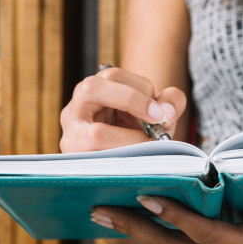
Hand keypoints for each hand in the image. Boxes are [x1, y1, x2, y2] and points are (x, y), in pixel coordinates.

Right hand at [59, 67, 186, 152]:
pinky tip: (138, 162)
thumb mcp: (157, 115)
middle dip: (130, 100)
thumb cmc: (138, 135)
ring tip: (150, 146)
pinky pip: (99, 162)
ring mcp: (71, 136)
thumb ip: (171, 101)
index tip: (161, 111)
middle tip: (157, 118)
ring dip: (131, 140)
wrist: (122, 167)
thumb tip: (167, 110)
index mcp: (95, 89)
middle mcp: (76, 108)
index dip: (140, 90)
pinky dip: (124, 160)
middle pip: (92, 88)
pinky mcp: (75, 162)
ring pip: (96, 134)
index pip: (112, 76)